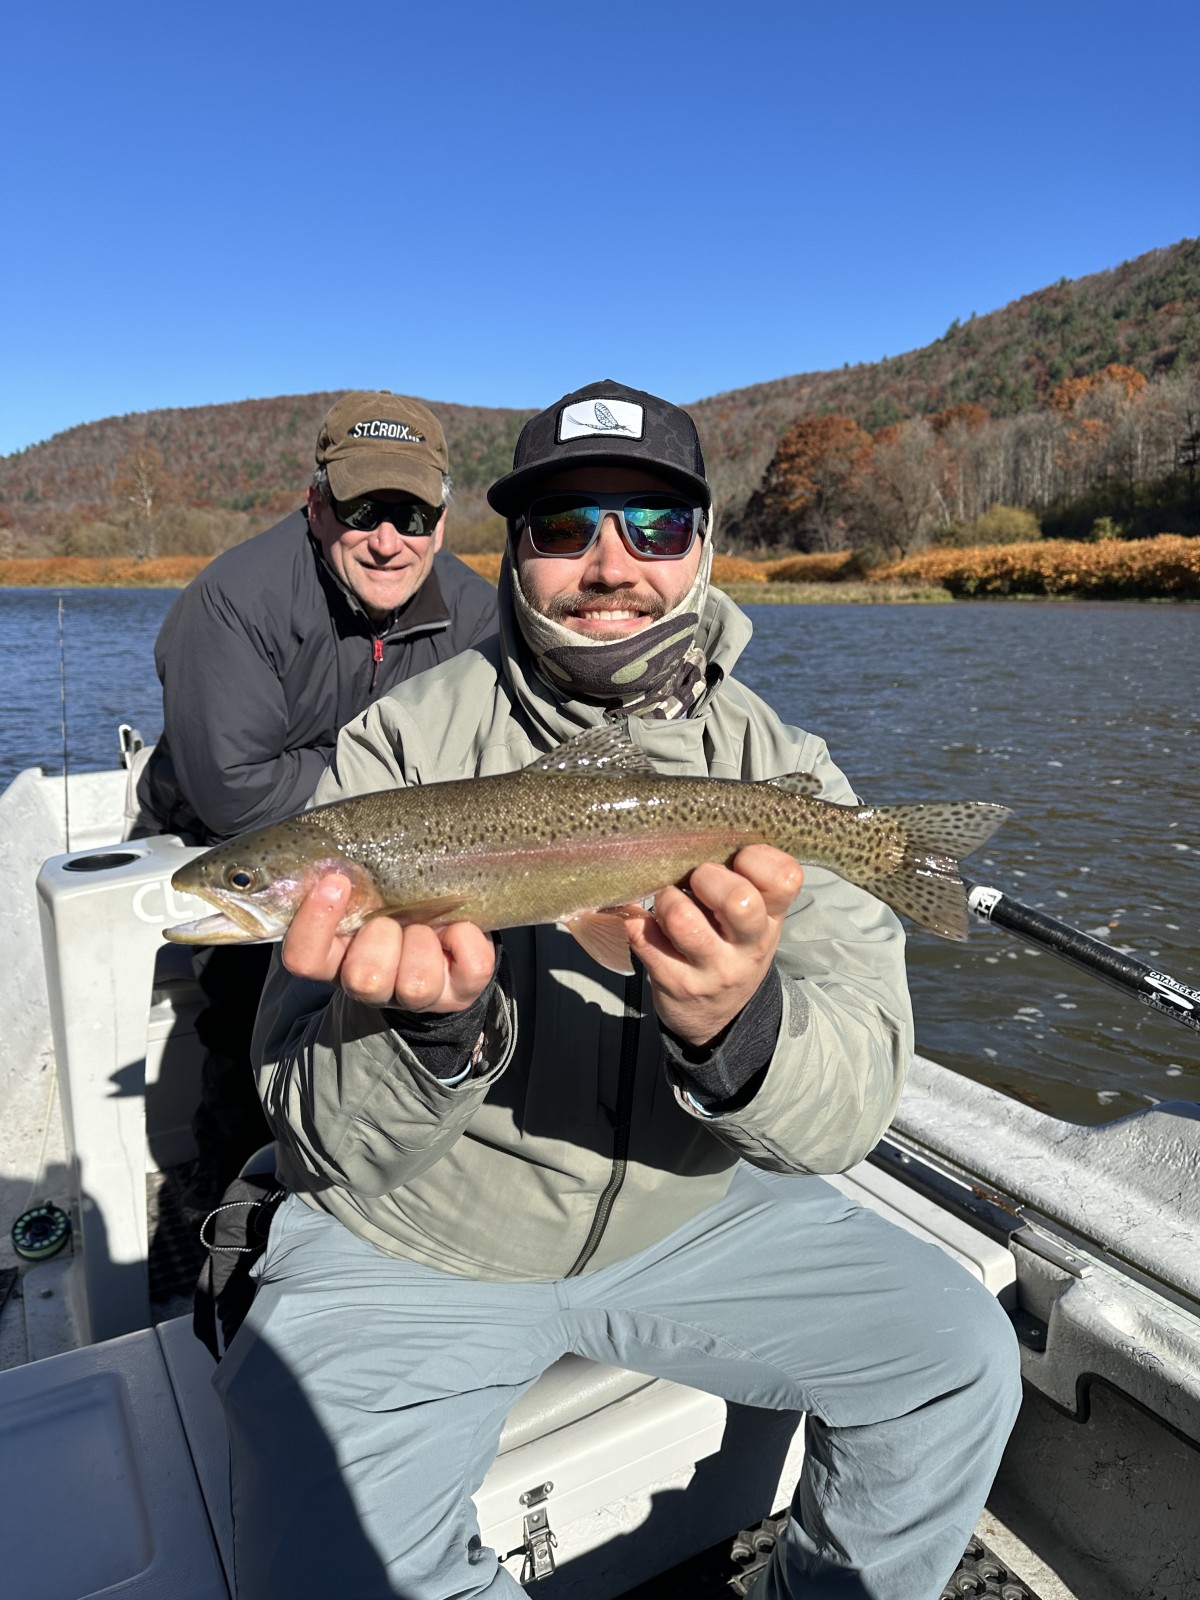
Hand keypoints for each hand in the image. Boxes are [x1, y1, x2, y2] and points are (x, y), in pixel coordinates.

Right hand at [280, 873, 495, 1013]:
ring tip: (428, 923)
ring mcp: (418, 995)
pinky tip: (459, 926)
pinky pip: (472, 966)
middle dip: (381, 936)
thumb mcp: (363, 892)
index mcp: (337, 959)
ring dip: (423, 941)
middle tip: (391, 917)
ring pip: (416, 983)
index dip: (314, 924)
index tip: (337, 881)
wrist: (442, 937)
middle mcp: (373, 986)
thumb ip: (346, 878)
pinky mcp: (461, 991)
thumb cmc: (391, 903)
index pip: (303, 959)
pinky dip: (468, 936)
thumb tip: (335, 853)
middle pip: (361, 978)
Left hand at [623, 846, 801, 1047]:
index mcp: (772, 919)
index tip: (737, 860)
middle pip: (739, 900)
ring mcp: (713, 969)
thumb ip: (748, 880)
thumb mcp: (756, 919)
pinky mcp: (675, 983)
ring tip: (667, 903)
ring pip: (684, 919)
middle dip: (707, 877)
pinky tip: (644, 922)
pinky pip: (643, 937)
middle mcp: (750, 946)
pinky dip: (636, 921)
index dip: (757, 858)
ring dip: (666, 900)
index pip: (784, 878)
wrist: (719, 1015)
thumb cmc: (733, 946)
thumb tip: (704, 830)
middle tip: (695, 882)